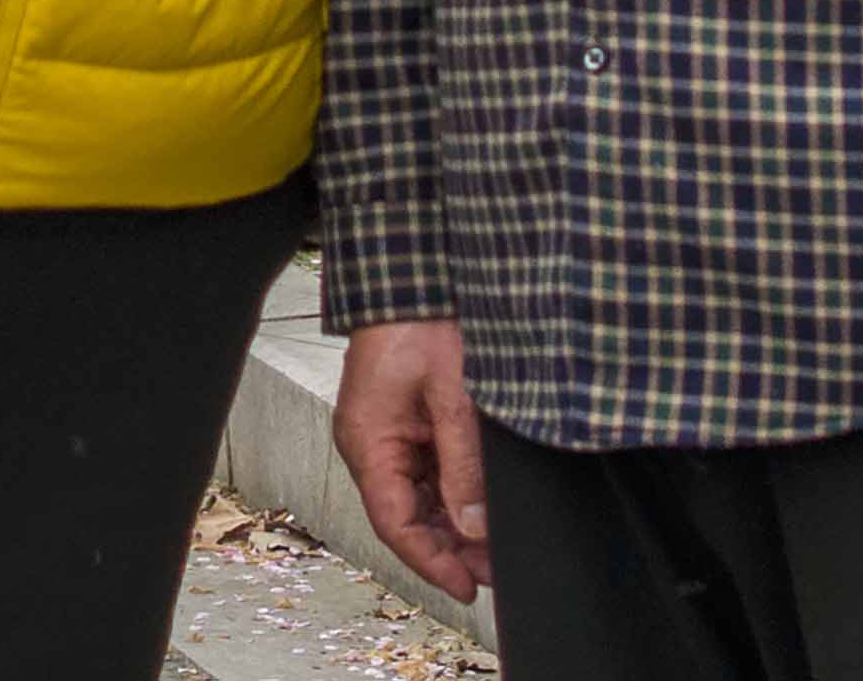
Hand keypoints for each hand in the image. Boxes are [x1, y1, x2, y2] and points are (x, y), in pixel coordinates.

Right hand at [333, 319, 492, 602]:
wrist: (411, 275)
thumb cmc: (422, 322)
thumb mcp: (453, 396)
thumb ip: (462, 465)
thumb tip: (473, 527)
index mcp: (368, 441)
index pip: (394, 523)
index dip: (431, 563)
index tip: (468, 587)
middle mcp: (369, 444)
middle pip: (404, 517)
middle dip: (448, 550)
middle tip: (494, 571)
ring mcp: (383, 435)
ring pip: (415, 500)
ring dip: (451, 527)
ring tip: (493, 549)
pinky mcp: (401, 425)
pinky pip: (422, 475)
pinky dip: (449, 498)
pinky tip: (479, 512)